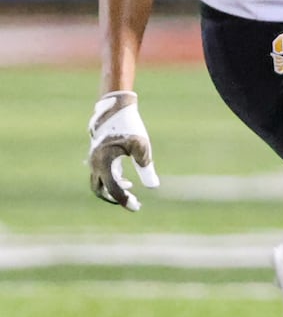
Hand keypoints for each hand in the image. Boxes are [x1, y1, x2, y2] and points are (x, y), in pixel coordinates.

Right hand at [87, 91, 158, 211]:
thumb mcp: (141, 146)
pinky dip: (112, 181)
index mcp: (104, 162)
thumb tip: (153, 186)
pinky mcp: (98, 155)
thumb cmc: (129, 126)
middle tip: (133, 203)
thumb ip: (146, 167)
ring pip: (99, 183)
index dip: (125, 200)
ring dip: (113, 190)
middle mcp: (95, 163)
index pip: (113, 189)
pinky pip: (102, 174)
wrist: (115, 109)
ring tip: (132, 193)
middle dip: (115, 198)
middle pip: (100, 190)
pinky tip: (128, 181)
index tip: (137, 207)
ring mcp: (94, 160)